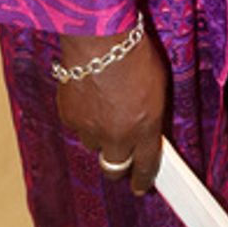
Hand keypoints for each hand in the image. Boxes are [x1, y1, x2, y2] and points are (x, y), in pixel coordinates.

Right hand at [54, 26, 167, 194]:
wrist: (99, 39)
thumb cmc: (133, 54)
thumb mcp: (158, 86)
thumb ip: (152, 114)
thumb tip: (149, 130)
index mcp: (145, 127)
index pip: (146, 166)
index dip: (143, 179)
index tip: (140, 186)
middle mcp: (118, 135)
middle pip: (115, 168)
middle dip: (119, 164)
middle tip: (120, 153)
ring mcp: (91, 129)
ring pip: (94, 146)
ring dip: (99, 136)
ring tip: (104, 108)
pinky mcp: (69, 118)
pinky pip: (77, 127)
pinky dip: (82, 118)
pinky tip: (88, 97)